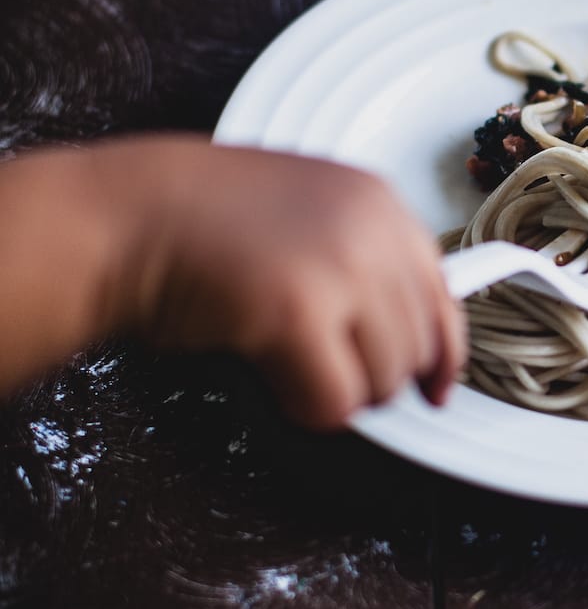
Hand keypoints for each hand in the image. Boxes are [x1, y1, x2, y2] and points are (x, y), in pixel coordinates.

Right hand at [106, 139, 466, 427]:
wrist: (125, 216)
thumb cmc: (196, 223)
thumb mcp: (303, 215)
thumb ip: (360, 259)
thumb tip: (407, 339)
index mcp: (378, 200)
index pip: (441, 295)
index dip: (441, 353)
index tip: (435, 387)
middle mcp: (371, 229)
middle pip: (416, 346)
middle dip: (375, 376)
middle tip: (324, 372)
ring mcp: (339, 267)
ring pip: (383, 380)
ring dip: (338, 391)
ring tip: (286, 363)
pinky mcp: (300, 312)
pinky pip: (337, 402)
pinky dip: (306, 408)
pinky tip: (272, 377)